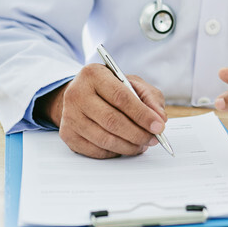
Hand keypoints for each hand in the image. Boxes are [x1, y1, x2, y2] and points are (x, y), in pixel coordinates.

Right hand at [40, 63, 167, 157]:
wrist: (81, 96)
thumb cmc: (110, 89)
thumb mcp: (132, 83)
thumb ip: (150, 97)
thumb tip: (159, 118)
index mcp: (93, 74)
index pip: (121, 97)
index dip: (142, 114)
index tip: (158, 126)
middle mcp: (76, 94)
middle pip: (112, 121)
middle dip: (138, 134)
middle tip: (153, 139)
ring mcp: (69, 116)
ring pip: (104, 139)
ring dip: (129, 146)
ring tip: (142, 144)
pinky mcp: (67, 134)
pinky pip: (96, 150)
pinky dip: (115, 152)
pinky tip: (124, 146)